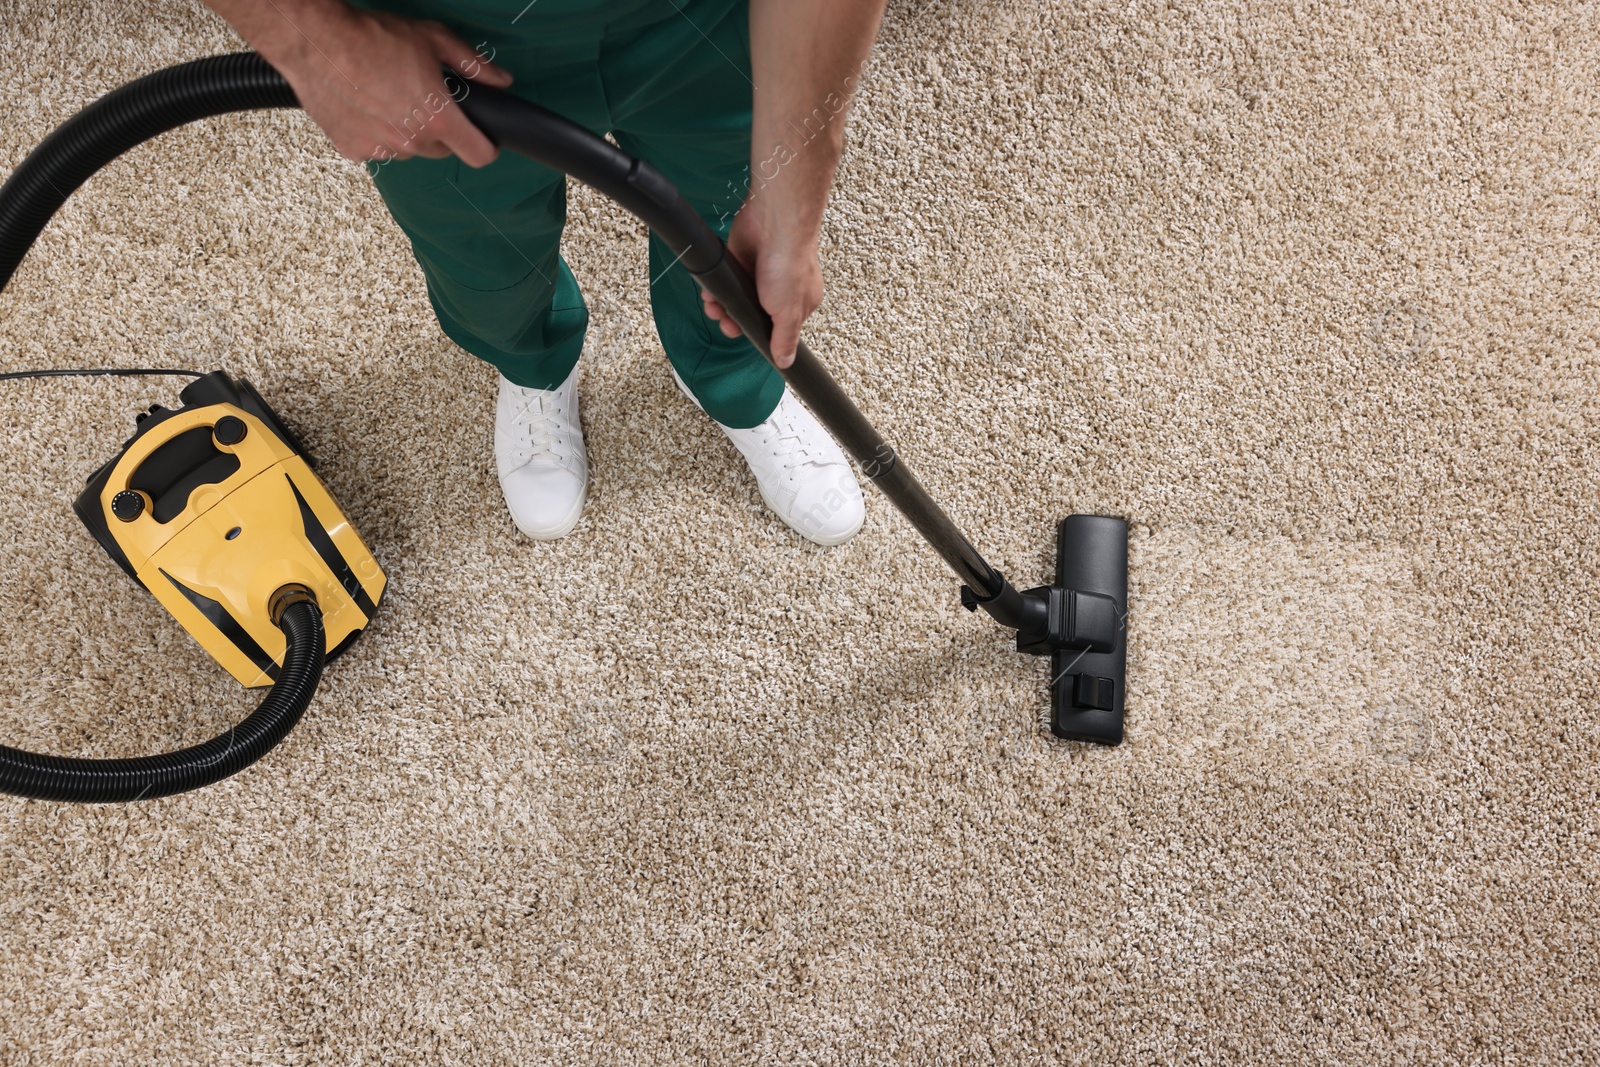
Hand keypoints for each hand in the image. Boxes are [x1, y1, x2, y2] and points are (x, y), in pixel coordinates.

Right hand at [233, 3, 512, 165]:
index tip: (482, 138)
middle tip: (422, 98)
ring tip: (390, 97)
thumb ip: (473, 65)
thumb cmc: (372, 36)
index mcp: (438, 118)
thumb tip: (501, 80)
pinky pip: (376, 149)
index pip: (478, 155)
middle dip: (440, 129)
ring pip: (409, 149)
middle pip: (442, 150)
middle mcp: (411, 141)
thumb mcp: (434, 39)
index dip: (485, 147)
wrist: (316, 39)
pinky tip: (366, 105)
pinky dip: (376, 133)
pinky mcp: (353, 149)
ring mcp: (380, 148)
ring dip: (406, 132)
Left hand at [699, 201, 823, 368]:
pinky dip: (715, 289)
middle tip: (727, 322)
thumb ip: (784, 339)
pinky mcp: (740, 262)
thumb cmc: (788, 263)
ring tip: (714, 307)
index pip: (776, 331)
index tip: (744, 335)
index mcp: (797, 306)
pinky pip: (724, 283)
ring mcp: (758, 277)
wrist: (773, 223)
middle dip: (734, 322)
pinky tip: (711, 292)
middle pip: (751, 317)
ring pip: (735, 301)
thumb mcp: (788, 313)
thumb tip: (786, 362)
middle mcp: (779, 292)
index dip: (758, 336)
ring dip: (721, 308)